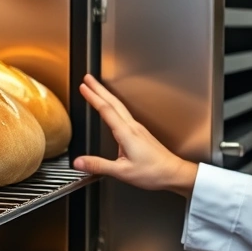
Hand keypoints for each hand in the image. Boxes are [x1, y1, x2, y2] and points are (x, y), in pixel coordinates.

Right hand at [72, 74, 197, 197]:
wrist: (173, 173)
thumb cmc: (152, 172)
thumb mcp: (122, 171)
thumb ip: (99, 165)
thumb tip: (79, 162)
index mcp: (126, 133)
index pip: (106, 110)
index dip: (93, 97)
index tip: (83, 87)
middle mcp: (132, 127)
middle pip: (113, 102)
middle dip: (99, 88)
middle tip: (88, 78)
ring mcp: (137, 128)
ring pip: (119, 106)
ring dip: (106, 94)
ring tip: (96, 88)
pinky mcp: (140, 132)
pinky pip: (124, 113)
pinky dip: (113, 105)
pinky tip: (111, 108)